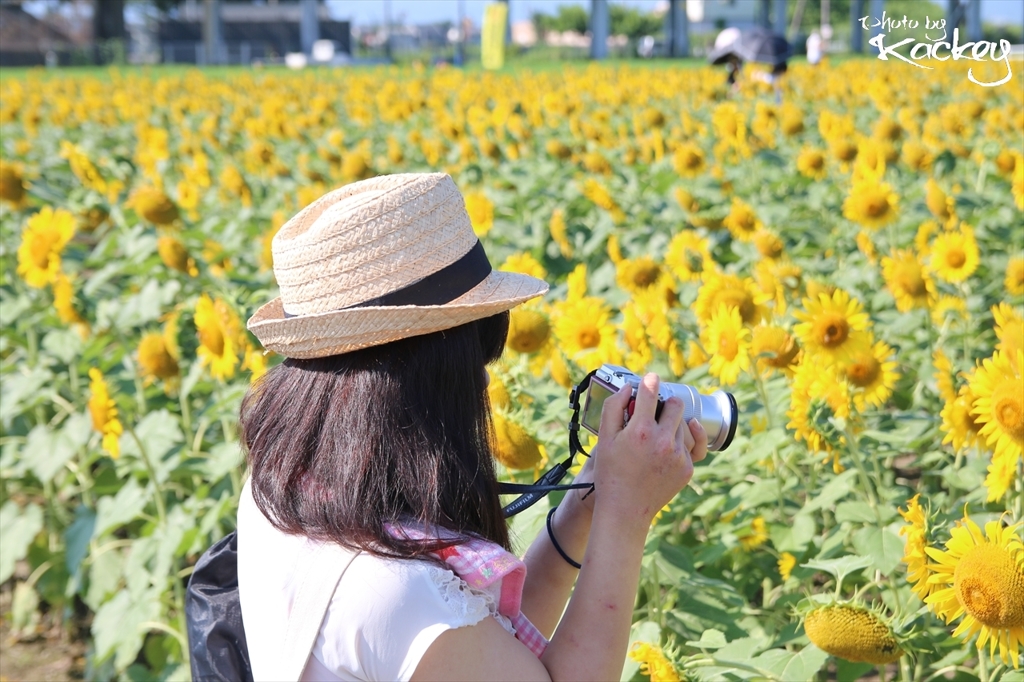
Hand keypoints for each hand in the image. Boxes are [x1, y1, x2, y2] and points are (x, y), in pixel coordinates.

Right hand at [591, 374, 707, 525]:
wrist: (625, 511)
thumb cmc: (611, 474)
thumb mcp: (604, 439)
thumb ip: (613, 408)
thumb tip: (628, 389)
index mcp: (641, 431)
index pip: (650, 393)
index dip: (650, 382)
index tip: (651, 379)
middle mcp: (663, 441)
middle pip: (675, 405)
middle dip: (665, 403)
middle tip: (655, 410)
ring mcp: (678, 456)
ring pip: (684, 425)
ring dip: (671, 425)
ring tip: (655, 437)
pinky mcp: (688, 469)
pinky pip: (690, 446)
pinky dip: (682, 441)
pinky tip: (680, 436)